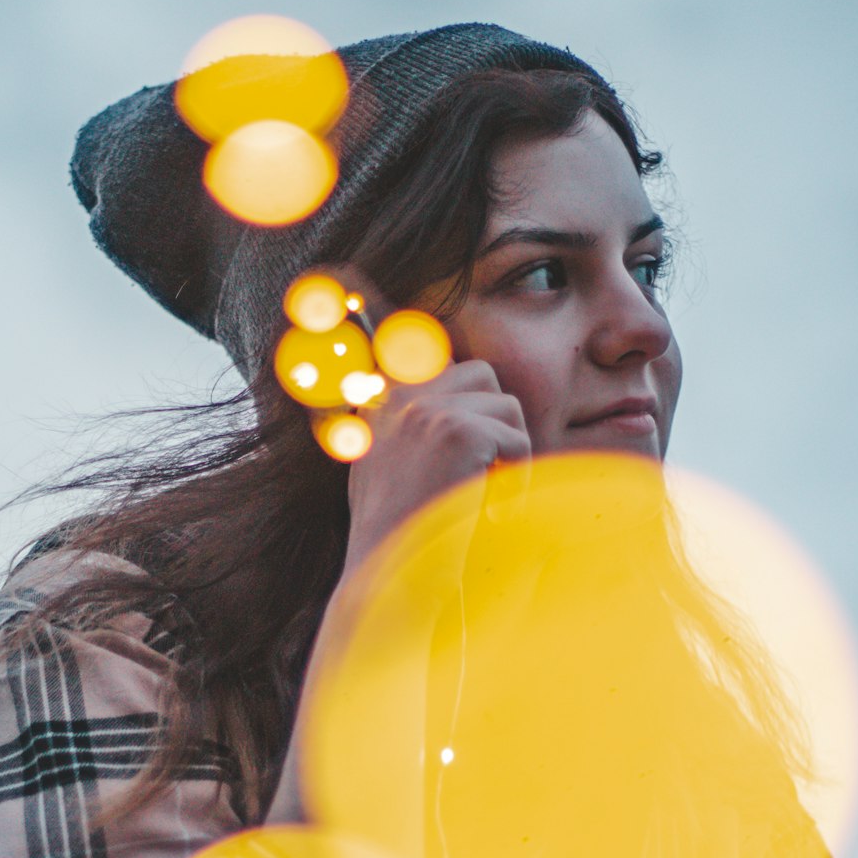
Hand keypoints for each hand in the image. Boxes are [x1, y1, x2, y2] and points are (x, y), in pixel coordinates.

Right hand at [327, 269, 527, 574]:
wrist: (393, 587)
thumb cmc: (403, 545)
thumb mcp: (384, 475)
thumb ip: (397, 432)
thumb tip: (397, 398)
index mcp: (382, 408)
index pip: (385, 339)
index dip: (367, 300)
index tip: (341, 270)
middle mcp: (399, 400)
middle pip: (483, 377)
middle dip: (495, 424)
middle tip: (475, 477)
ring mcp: (426, 412)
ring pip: (507, 409)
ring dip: (508, 458)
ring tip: (474, 497)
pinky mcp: (456, 430)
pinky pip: (517, 440)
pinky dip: (513, 479)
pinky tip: (481, 506)